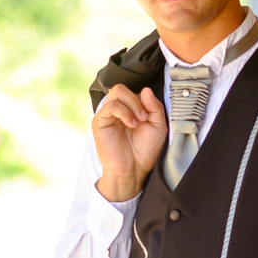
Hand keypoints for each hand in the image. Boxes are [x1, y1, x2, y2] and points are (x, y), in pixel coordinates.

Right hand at [92, 84, 166, 201]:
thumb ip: (155, 107)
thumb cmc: (145, 151)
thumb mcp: (158, 126)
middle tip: (145, 117)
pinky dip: (124, 112)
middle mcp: (118, 110)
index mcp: (130, 110)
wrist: (133, 170)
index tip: (152, 116)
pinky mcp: (100, 121)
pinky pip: (110, 106)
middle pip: (122, 88)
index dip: (146, 99)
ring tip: (139, 121)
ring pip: (116, 91)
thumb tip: (146, 89)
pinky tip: (131, 124)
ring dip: (132, 104)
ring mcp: (108, 115)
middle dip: (137, 99)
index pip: (135, 91)